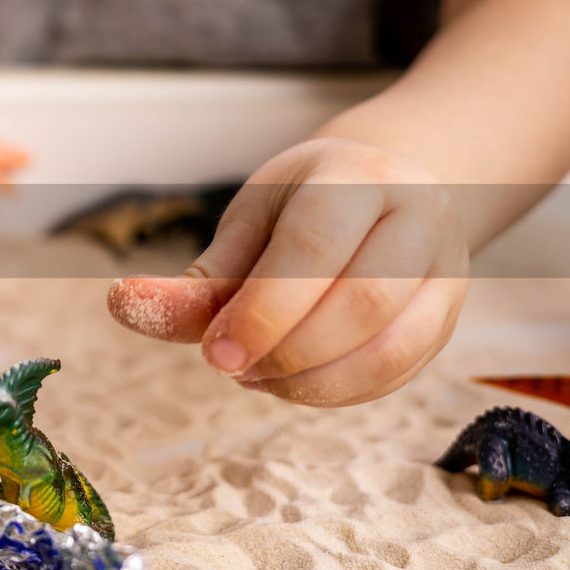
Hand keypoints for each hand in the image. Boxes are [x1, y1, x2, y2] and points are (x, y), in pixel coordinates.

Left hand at [107, 138, 469, 406]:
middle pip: (362, 302)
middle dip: (286, 351)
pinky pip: (399, 373)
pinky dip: (338, 393)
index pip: (314, 247)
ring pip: (391, 347)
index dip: (262, 310)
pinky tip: (294, 382)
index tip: (213, 354)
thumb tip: (122, 305)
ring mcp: (445, 270)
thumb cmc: (303, 204)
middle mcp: (415, 216)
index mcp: (355, 176)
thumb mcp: (248, 224)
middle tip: (230, 365)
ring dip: (313, 382)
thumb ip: (198, 277)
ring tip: (259, 376)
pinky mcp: (447, 318)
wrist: (389, 187)